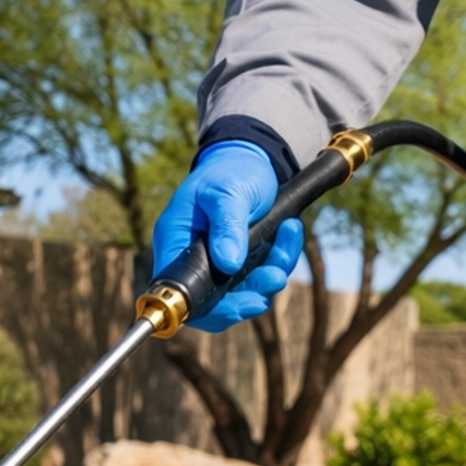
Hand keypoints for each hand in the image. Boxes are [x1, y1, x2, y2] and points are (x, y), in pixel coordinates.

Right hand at [150, 142, 303, 332]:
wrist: (250, 158)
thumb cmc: (229, 171)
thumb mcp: (227, 191)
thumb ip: (227, 225)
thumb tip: (228, 264)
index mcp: (176, 239)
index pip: (180, 289)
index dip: (206, 308)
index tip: (239, 304)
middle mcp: (192, 256)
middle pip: (213, 302)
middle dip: (248, 296)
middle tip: (274, 278)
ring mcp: (217, 261)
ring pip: (243, 292)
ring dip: (271, 272)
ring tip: (289, 233)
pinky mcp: (240, 260)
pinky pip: (261, 275)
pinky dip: (280, 258)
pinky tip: (290, 230)